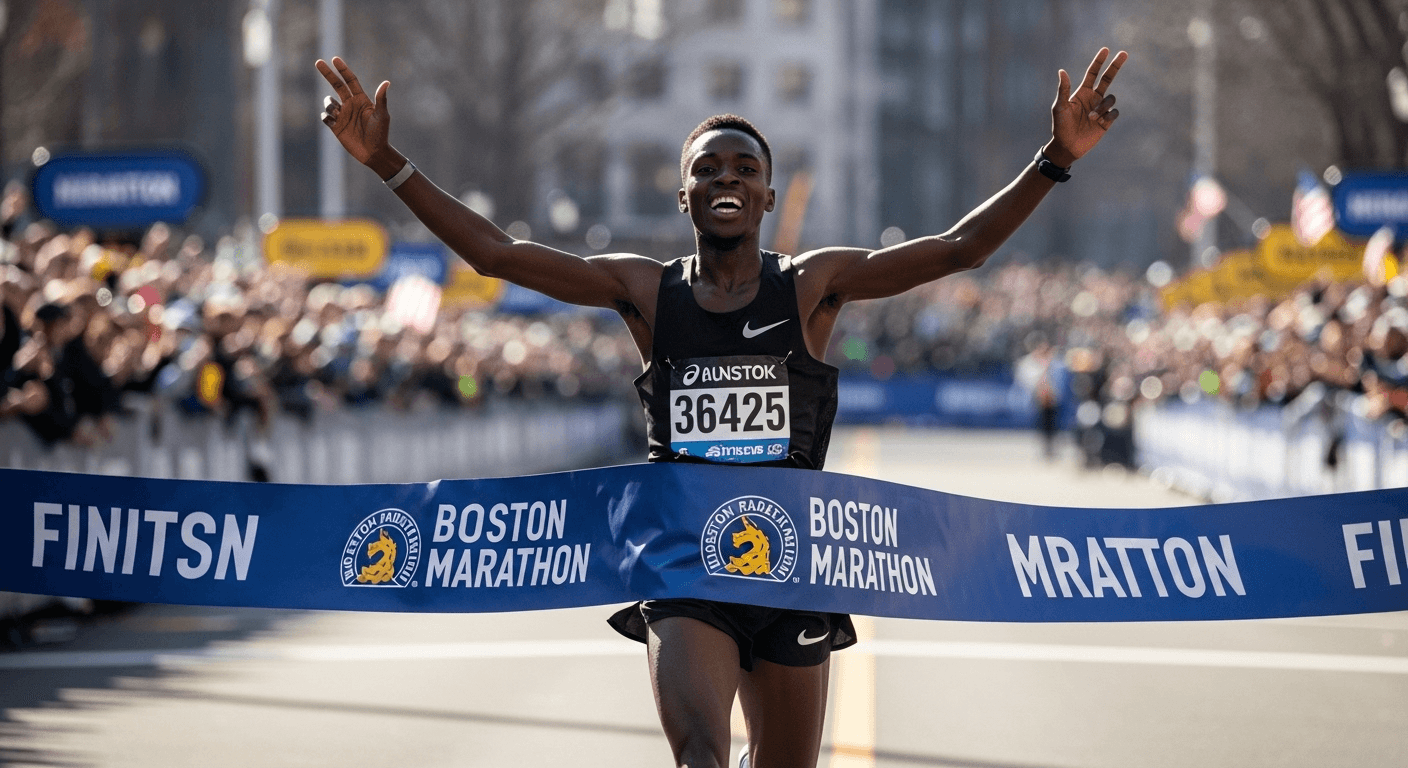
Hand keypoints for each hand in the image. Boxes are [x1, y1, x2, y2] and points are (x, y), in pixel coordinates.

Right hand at [315, 57, 395, 174]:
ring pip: (328, 102)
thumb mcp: (382, 115)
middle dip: (328, 74)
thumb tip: (387, 82)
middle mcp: (350, 105)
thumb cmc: (381, 134)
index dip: (343, 70)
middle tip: (318, 62)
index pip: (350, 81)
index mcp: (361, 100)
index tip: (335, 59)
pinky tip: (334, 122)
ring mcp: (342, 115)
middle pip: (336, 85)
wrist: (374, 153)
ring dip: (330, 105)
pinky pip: (325, 117)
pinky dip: (326, 117)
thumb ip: (381, 99)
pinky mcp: (336, 127)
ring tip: (339, 114)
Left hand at [1046, 48, 1127, 166]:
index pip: (1093, 73)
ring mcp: (1101, 109)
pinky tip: (1099, 123)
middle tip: (1124, 53)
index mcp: (1083, 92)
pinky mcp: (1107, 121)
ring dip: (1102, 106)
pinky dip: (1108, 116)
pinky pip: (1114, 113)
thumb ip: (1063, 89)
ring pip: (1111, 98)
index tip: (1105, 49)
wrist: (1067, 146)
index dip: (1099, 61)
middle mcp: (1093, 98)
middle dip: (1115, 66)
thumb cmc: (1060, 126)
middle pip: (1108, 78)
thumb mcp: (1060, 107)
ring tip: (1091, 117)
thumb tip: (1061, 71)